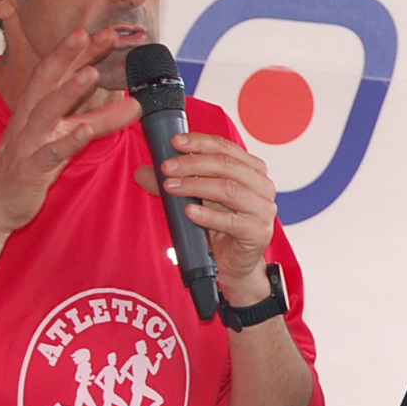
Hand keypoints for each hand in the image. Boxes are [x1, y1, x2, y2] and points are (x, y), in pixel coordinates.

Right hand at [0, 30, 141, 233]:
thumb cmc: (30, 164)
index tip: (103, 31)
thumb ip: (97, 118)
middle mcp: (30, 118)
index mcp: (35, 107)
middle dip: (72, 55)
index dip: (78, 50)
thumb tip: (132, 102)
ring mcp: (29, 142)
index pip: (56, 71)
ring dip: (69, 90)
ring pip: (48, 110)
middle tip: (99, 34)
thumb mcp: (64, 135)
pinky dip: (68, 140)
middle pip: (50, 79)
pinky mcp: (31, 168)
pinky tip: (83, 131)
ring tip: (92, 73)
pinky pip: (50, 153)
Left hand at [133, 132, 278, 300]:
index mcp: (252, 170)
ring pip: (229, 189)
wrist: (233, 264)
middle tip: (167, 167)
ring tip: (172, 187)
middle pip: (227, 165)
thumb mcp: (196, 199)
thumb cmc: (219, 227)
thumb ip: (174, 183)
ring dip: (196, 185)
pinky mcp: (259, 232)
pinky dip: (208, 215)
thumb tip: (143, 172)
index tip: (175, 142)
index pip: (226, 147)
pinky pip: (231, 221)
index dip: (200, 141)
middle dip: (193, 163)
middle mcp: (262, 185)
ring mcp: (263, 209)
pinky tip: (189, 212)